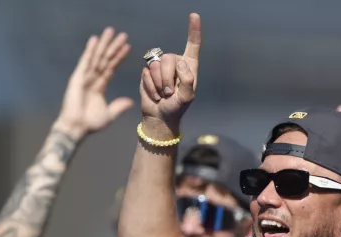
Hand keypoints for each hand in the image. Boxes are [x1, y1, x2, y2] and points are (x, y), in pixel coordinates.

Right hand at [54, 28, 132, 138]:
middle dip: (113, 46)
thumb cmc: (90, 123)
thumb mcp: (109, 114)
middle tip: (122, 34)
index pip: (111, 67)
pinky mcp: (78, 78)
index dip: (119, 57)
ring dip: (104, 44)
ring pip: (97, 57)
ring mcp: (84, 77)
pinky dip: (90, 50)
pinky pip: (85, 61)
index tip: (128, 47)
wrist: (77, 127)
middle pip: (105, 58)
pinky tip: (95, 40)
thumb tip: (130, 101)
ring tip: (110, 31)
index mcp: (99, 86)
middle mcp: (92, 79)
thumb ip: (119, 106)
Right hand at [140, 13, 201, 134]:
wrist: (159, 116)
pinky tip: (155, 94)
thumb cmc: (176, 107)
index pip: (192, 45)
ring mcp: (160, 66)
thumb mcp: (187, 97)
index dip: (193, 30)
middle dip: (167, 78)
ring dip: (159, 84)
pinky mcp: (147, 71)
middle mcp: (175, 63)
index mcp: (189, 67)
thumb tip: (181, 63)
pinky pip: (146, 73)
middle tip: (169, 93)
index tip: (194, 15)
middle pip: (169, 58)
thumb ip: (187, 81)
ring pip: (156, 65)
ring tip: (163, 94)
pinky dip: (151, 86)